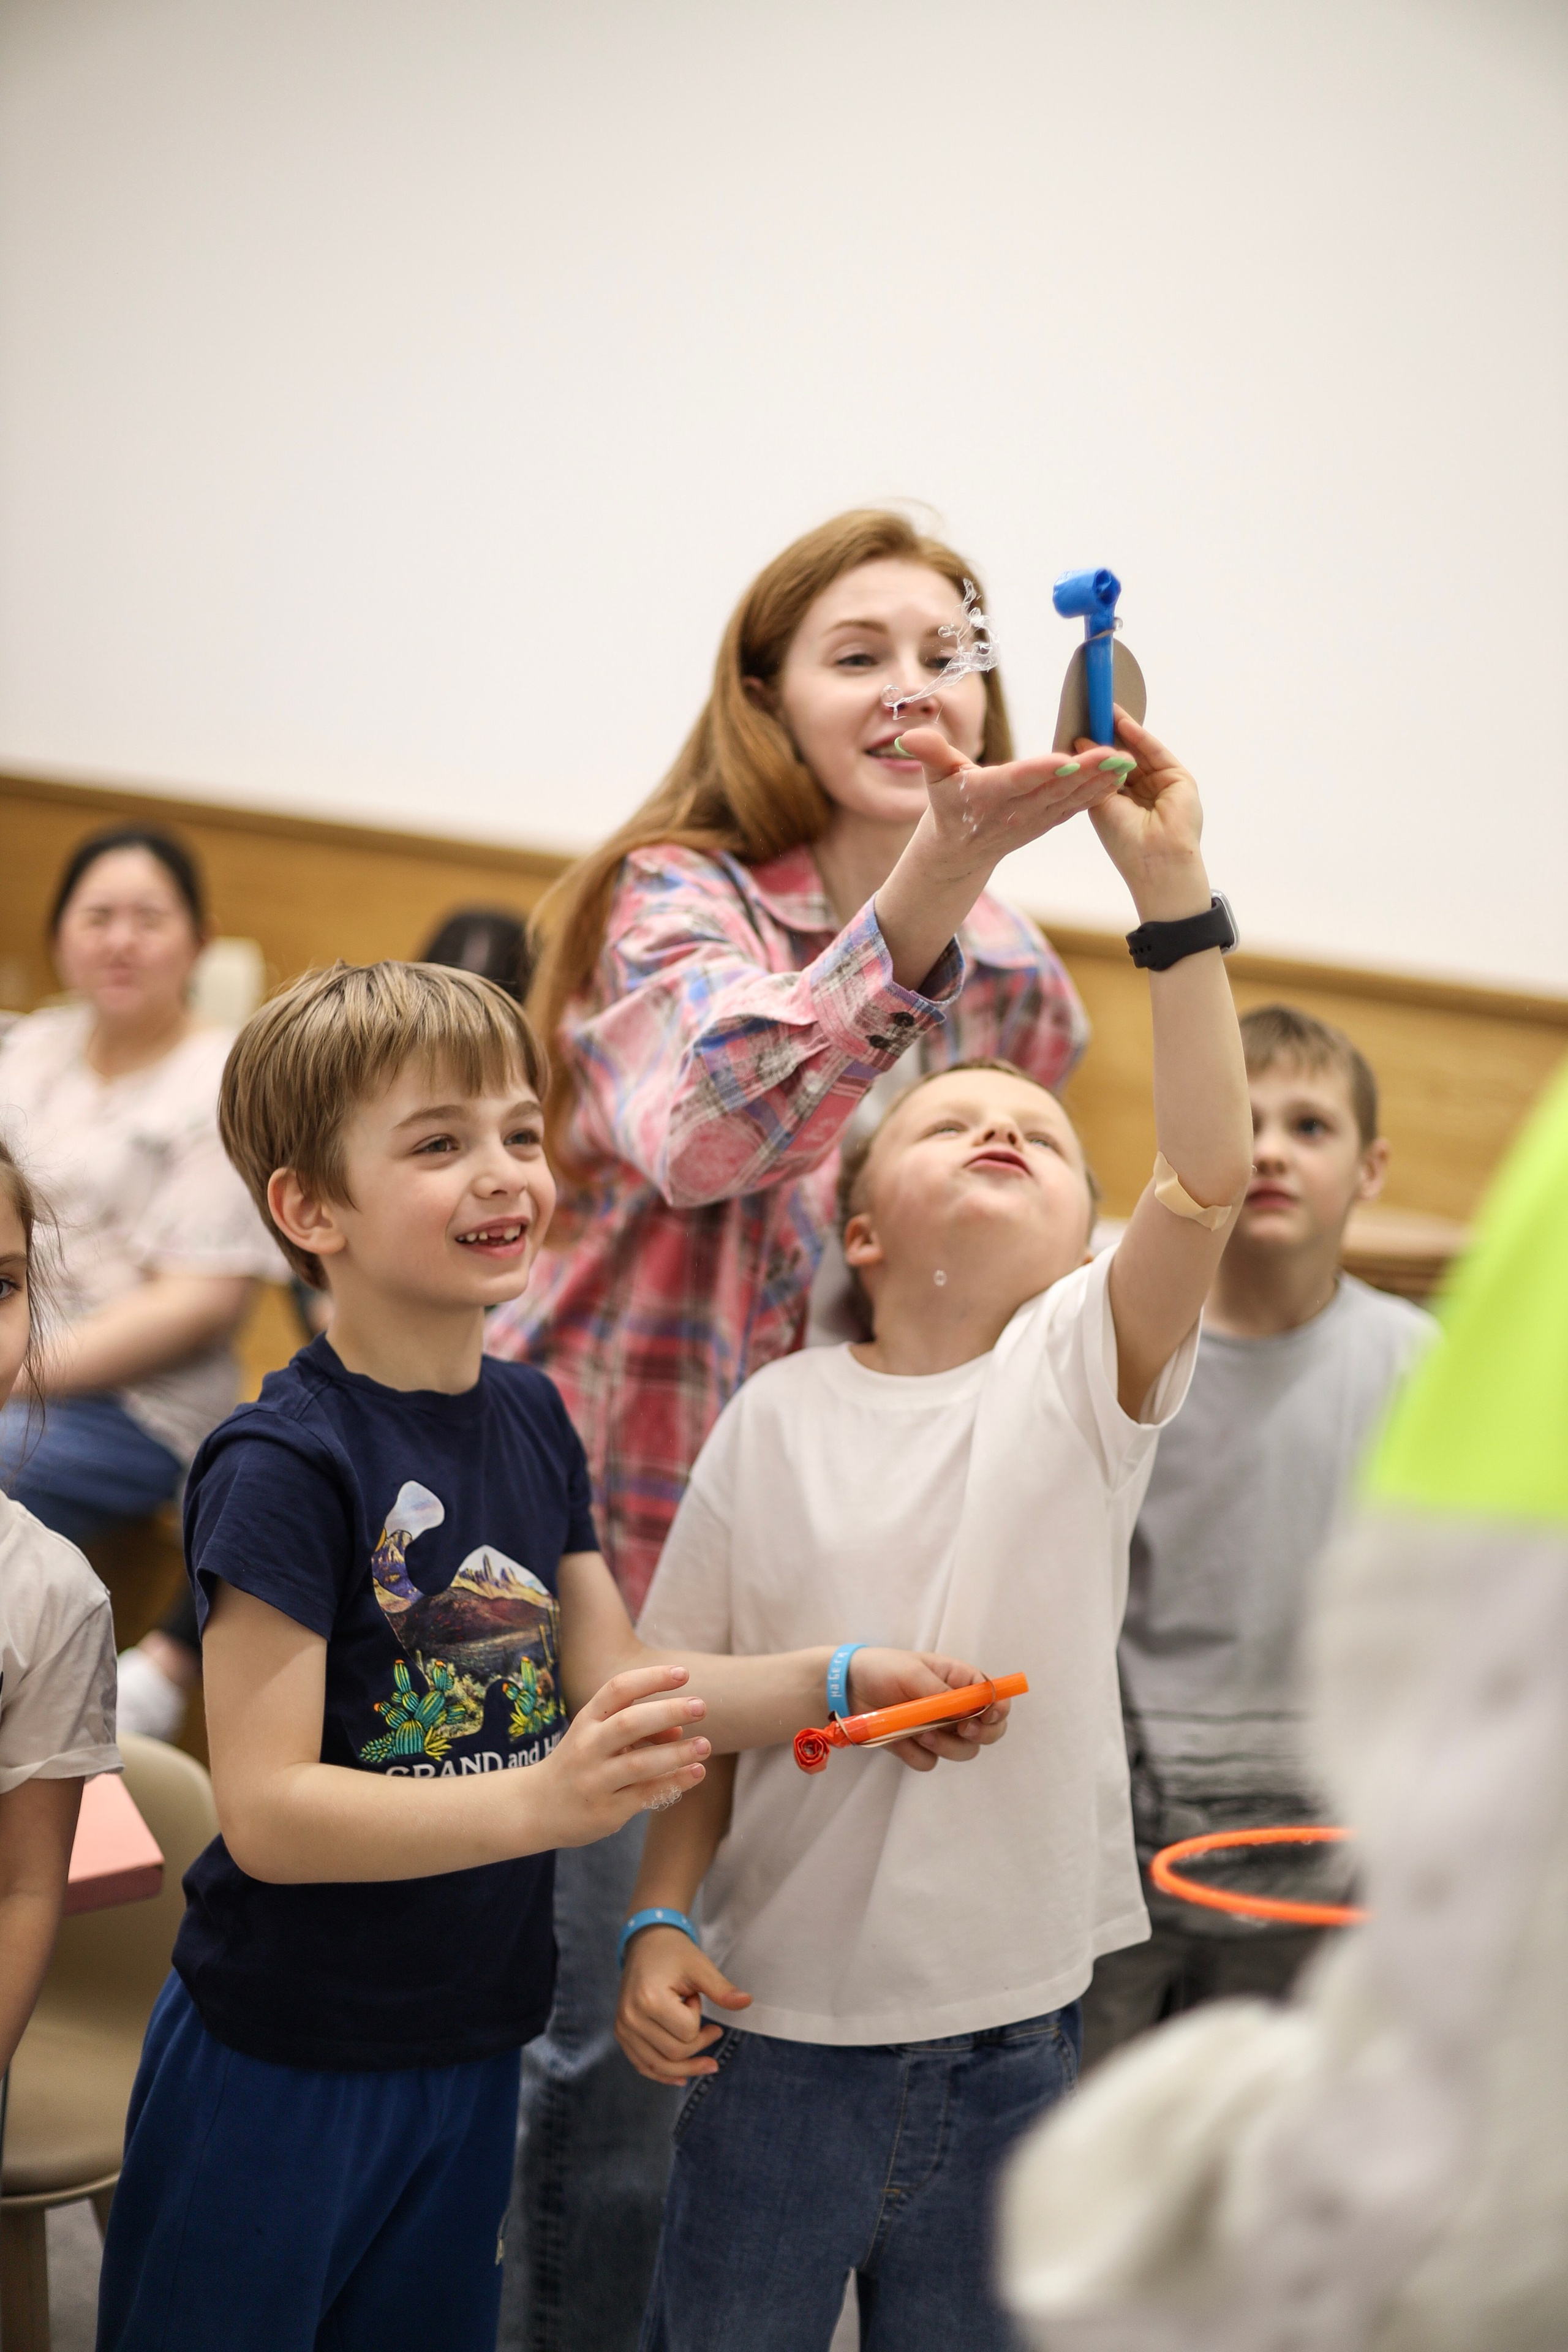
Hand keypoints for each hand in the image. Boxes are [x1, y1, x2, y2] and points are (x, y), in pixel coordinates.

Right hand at [537, 1665, 709, 1847]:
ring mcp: (595, 1780)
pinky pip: (645, 1795)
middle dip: (668, 1712)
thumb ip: (635, 1727)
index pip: (618, 1689)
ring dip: (676, 1753)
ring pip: (640, 1763)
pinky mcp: (606, 1811)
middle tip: (701, 1706)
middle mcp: (588, 1747)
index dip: (651, 1678)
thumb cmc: (579, 1762)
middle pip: (630, 1723)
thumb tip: (680, 1729)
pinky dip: (674, 1783)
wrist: (536, 1808)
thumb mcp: (596, 1736)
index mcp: (586, 1720)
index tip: (683, 1673)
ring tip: (705, 1745)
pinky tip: (696, 1773)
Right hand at [616, 1926, 751, 2084]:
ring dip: (686, 2068)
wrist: (646, 1943)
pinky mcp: (622, 2033)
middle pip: (674, 2054)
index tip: (694, 1997)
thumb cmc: (675, 1954)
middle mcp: (631, 2017)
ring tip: (710, 2063)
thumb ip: (721, 1989)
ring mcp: (623, 2027)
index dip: (699, 2018)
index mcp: (649, 1999)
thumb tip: (747, 2002)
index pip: (687, 2032)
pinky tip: (681, 2077)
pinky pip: (643, 2065)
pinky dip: (663, 2074)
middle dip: (698, 2043)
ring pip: (659, 2066)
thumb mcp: (700, 1967)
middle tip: (707, 2023)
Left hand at [845, 1649, 1012, 1772]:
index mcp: (958, 1681)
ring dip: (947, 1746)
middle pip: (989, 1731)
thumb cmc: (882, 1668)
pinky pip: (929, 1762)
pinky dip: (917, 1755)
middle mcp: (954, 1708)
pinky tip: (901, 1739)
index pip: (994, 1697)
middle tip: (963, 1729)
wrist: (847, 1688)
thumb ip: (942, 1692)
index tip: (988, 1715)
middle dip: (981, 1734)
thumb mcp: (912, 1672)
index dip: (998, 1708)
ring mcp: (938, 1730)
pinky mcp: (917, 1747)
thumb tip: (970, 1709)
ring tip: (922, 1732)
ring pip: (963, 1751)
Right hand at [893, 724, 1122, 883]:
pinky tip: (1122, 774)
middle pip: (1055, 788)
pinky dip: (1100, 791)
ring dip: (1101, 780)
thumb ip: (929, 755)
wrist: (961, 851)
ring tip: (1127, 760)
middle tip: (1115, 753)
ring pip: (1073, 797)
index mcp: (989, 796)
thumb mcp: (935, 780)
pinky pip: (1077, 805)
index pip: (1017, 780)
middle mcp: (1016, 810)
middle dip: (1086, 771)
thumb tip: (908, 736)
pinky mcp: (1049, 820)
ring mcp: (1036, 818)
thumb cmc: (948, 806)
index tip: (1064, 759)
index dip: (1041, 771)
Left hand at [1084, 709, 1209, 920]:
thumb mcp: (1100, 802)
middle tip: (1089, 708)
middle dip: (1107, 732)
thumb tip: (1080, 742)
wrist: (1157, 861)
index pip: (1107, 769)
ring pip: (1139, 749)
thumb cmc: (1124, 842)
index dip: (1094, 748)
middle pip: (1123, 754)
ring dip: (1121, 728)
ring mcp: (1162, 784)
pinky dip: (1138, 735)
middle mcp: (1142, 792)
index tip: (1077, 726)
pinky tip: (1121, 720)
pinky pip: (1155, 751)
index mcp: (1123, 803)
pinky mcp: (1178, 778)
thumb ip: (1093, 772)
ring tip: (1101, 706)